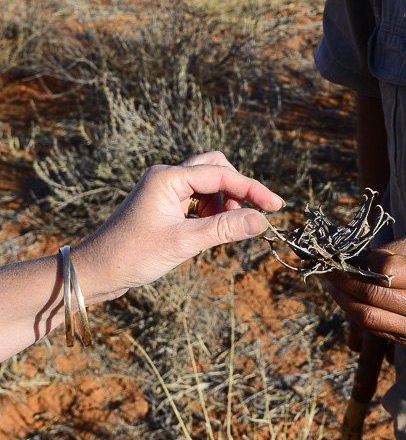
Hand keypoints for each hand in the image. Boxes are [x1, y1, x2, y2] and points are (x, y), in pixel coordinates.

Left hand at [74, 151, 282, 302]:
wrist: (96, 271)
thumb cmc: (133, 255)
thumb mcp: (184, 242)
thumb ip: (224, 228)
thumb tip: (262, 222)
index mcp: (168, 177)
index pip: (222, 175)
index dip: (252, 190)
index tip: (276, 206)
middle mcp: (166, 177)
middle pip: (215, 168)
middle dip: (236, 190)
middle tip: (249, 216)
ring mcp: (163, 190)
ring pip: (207, 183)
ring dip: (223, 202)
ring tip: (225, 229)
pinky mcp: (163, 205)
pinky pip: (196, 199)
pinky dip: (210, 212)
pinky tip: (210, 232)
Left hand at [324, 236, 405, 344]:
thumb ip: (389, 251)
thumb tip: (353, 259)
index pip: (387, 271)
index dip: (365, 261)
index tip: (354, 255)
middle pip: (372, 297)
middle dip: (343, 281)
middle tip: (327, 269)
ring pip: (368, 318)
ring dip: (343, 300)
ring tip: (331, 285)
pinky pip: (374, 329)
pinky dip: (355, 313)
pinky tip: (347, 298)